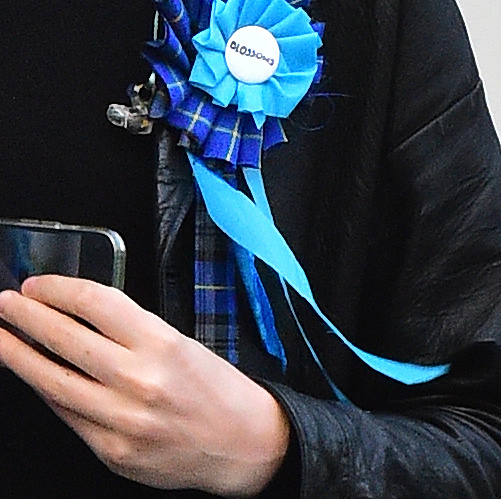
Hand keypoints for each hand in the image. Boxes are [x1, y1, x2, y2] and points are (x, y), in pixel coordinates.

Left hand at [0, 276, 289, 495]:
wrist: (241, 443)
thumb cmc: (214, 387)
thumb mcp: (179, 342)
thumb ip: (129, 331)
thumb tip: (75, 318)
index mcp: (161, 343)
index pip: (94, 302)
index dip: (58, 289)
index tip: (38, 285)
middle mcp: (139, 380)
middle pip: (65, 339)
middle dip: (26, 317)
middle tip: (6, 303)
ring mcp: (123, 420)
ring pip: (53, 382)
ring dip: (18, 357)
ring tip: (1, 339)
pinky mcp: (113, 452)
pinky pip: (67, 416)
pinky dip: (47, 393)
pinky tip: (36, 378)